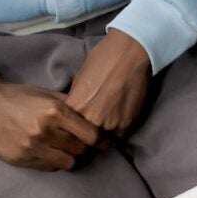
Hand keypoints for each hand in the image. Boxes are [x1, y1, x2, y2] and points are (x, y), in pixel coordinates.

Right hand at [0, 74, 103, 170]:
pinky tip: (50, 152)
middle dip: (84, 148)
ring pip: (67, 162)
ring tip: (67, 150)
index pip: (90, 135)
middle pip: (80, 150)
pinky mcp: (20, 159)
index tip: (106, 144)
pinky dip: (53, 162)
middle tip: (83, 144)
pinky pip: (48, 167)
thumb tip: (96, 115)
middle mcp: (45, 130)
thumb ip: (72, 105)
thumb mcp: (49, 94)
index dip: (102, 141)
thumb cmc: (22, 97)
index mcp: (56, 111)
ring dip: (70, 157)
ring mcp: (32, 147)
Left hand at [65, 29, 152, 144]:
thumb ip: (77, 102)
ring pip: (102, 143)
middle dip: (86, 141)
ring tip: (106, 130)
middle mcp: (89, 121)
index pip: (67, 134)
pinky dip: (118, 133)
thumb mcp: (79, 82)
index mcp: (73, 110)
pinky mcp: (127, 124)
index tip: (76, 135)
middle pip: (84, 143)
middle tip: (90, 136)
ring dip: (103, 138)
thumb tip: (75, 115)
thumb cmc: (102, 60)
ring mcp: (109, 125)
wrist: (129, 53)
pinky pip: (119, 137)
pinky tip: (118, 123)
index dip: (72, 136)